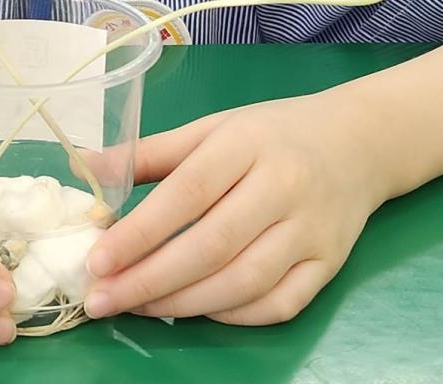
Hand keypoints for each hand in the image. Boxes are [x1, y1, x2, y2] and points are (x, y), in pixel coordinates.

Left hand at [83, 92, 387, 325]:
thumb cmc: (270, 133)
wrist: (356, 142)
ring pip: (242, 282)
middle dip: (149, 280)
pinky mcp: (330, 265)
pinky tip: (195, 310)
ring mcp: (310, 231)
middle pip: (211, 246)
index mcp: (244, 144)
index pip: (186, 193)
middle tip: (101, 299)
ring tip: (136, 307)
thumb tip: (85, 168)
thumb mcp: (211, 127)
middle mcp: (281, 187)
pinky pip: (278, 305)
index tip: (97, 259)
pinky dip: (233, 315)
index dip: (139, 231)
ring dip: (183, 304)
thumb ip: (150, 153)